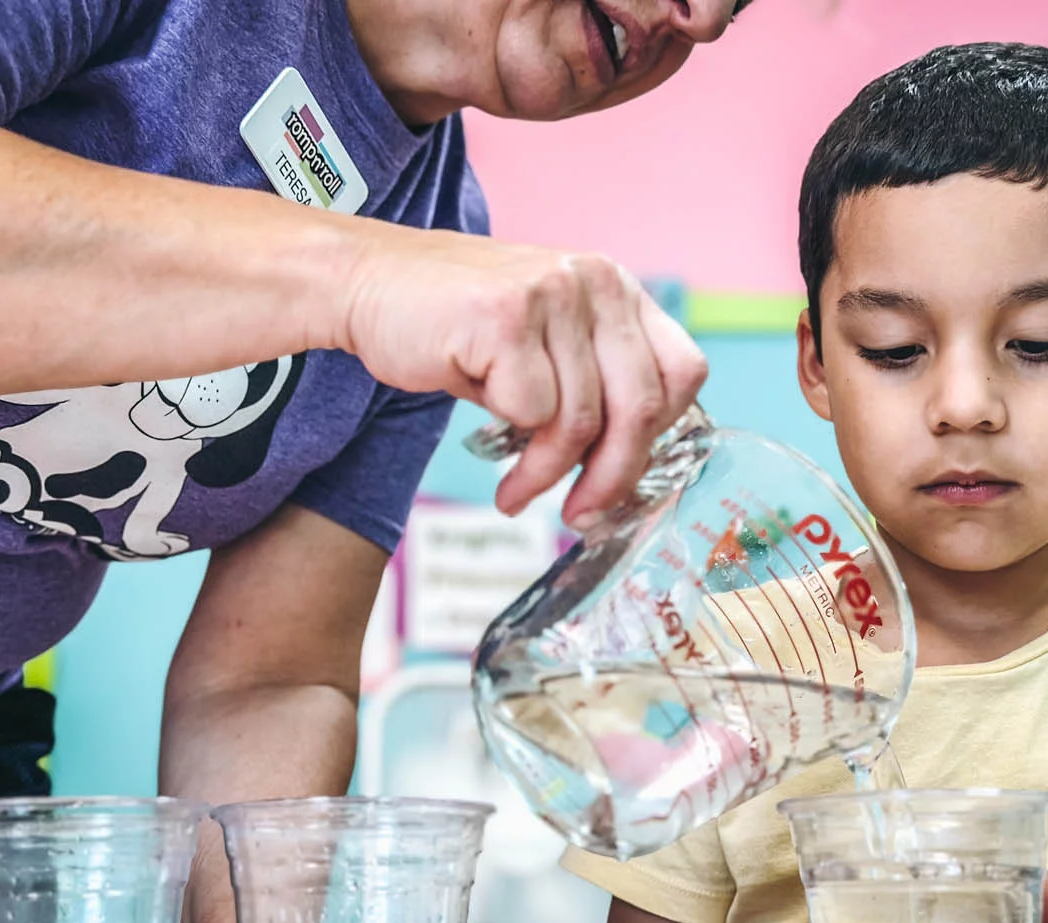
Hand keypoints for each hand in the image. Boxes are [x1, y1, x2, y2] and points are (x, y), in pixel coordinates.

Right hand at [345, 227, 706, 526]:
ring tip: (518, 494)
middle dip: (614, 477)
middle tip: (583, 516)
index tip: (625, 477)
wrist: (365, 285)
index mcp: (615, 288)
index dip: (660, 436)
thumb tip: (627, 472)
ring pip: (583, 418)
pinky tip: (498, 468)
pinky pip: (533, 413)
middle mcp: (595, 280)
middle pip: (641, 404)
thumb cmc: (455, 329)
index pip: (682, 371)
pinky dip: (519, 459)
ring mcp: (552, 292)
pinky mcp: (506, 316)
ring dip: (550, 475)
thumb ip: (591, 388)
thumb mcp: (543, 348)